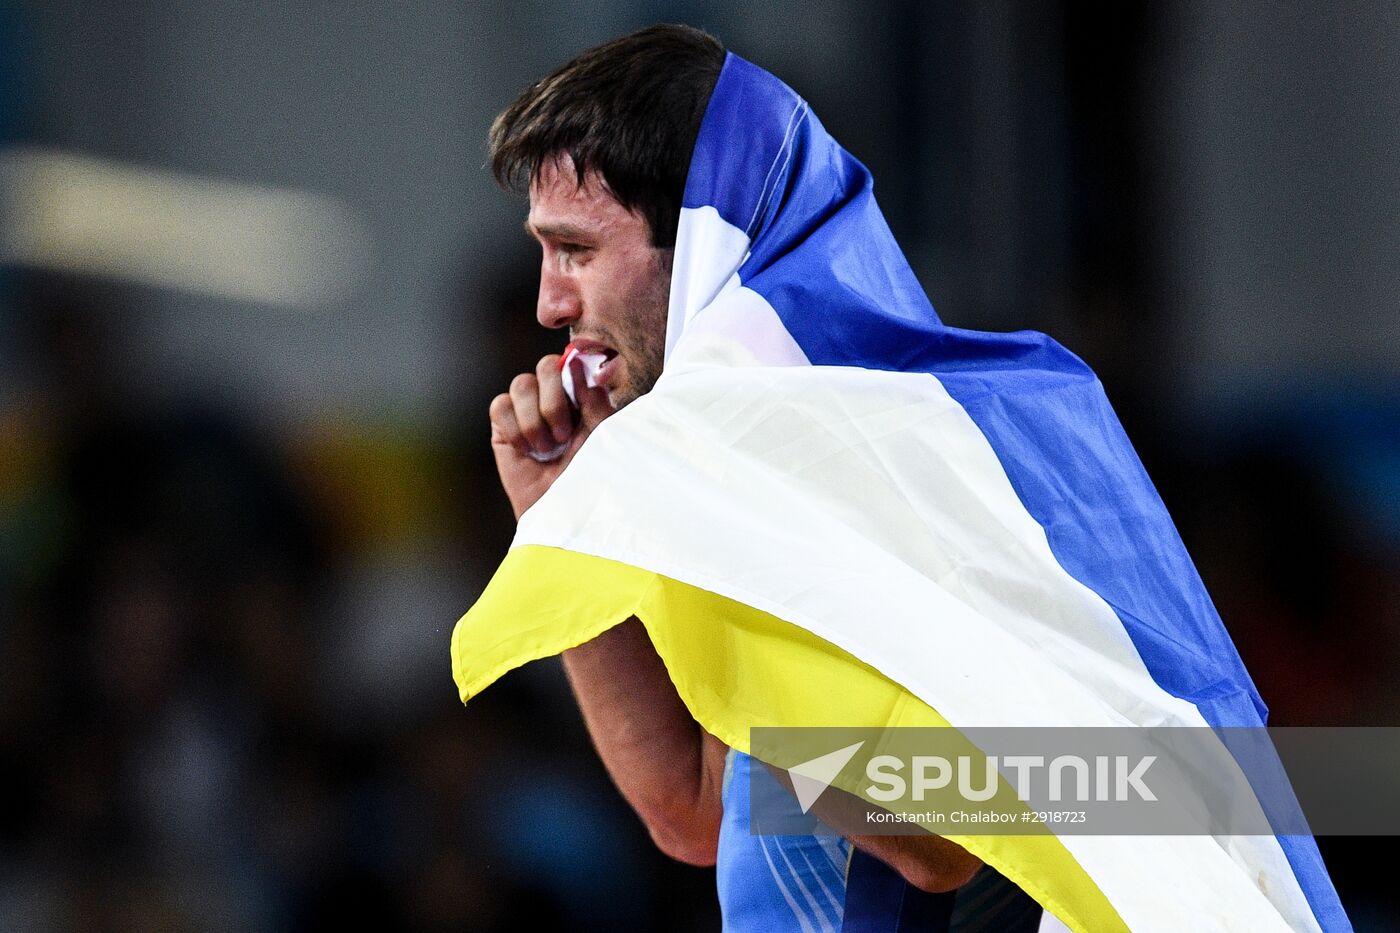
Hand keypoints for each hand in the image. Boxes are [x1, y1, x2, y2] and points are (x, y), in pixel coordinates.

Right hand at [489, 353, 614, 519]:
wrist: (560, 509)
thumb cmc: (587, 476)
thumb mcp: (600, 438)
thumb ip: (593, 402)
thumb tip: (575, 366)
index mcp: (581, 396)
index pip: (572, 363)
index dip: (573, 376)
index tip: (581, 403)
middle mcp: (553, 397)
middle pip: (546, 365)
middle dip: (555, 400)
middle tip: (563, 435)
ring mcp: (526, 410)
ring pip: (521, 383)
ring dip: (535, 419)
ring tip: (545, 448)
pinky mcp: (503, 426)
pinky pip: (500, 405)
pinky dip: (514, 428)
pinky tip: (525, 450)